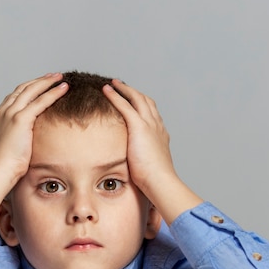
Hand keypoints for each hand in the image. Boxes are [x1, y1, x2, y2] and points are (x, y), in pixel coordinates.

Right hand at [0, 73, 67, 182]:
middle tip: (53, 76)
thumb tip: (21, 147)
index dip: (29, 89)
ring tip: (60, 78)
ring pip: (32, 91)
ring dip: (47, 82)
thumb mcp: (7, 149)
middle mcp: (2, 112)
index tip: (40, 85)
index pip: (15, 97)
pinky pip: (41, 101)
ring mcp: (10, 114)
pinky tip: (63, 89)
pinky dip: (53, 93)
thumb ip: (13, 142)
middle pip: (23, 89)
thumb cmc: (2, 167)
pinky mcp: (20, 120)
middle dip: (39, 81)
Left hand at [103, 79, 201, 223]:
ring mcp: (150, 125)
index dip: (143, 107)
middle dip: (135, 93)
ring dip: (125, 89)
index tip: (134, 103)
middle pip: (147, 102)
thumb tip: (139, 182)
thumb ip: (143, 172)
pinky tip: (106, 90)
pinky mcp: (139, 126)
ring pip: (137, 99)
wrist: (161, 183)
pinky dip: (116, 95)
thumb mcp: (149, 173)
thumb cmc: (156, 184)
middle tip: (122, 86)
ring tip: (113, 83)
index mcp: (161, 136)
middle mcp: (158, 127)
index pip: (152, 116)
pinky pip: (126, 105)